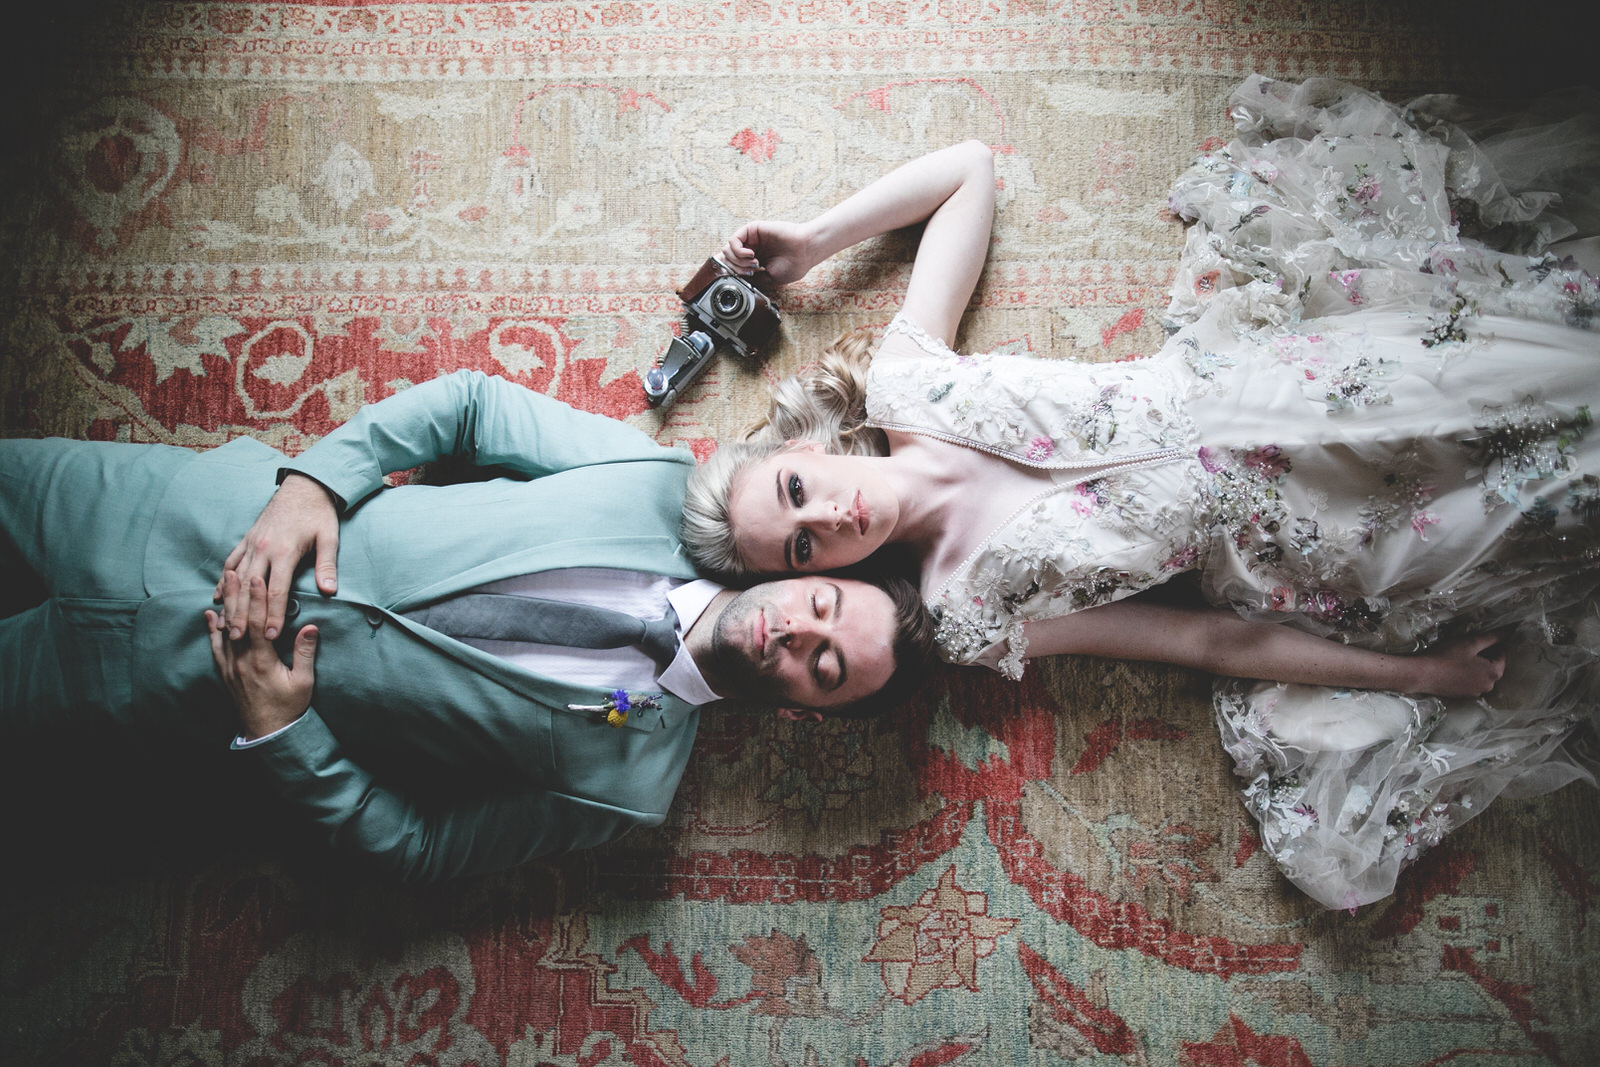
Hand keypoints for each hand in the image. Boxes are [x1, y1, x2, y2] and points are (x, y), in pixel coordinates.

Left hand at [207, 575, 318, 739]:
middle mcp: (241, 661)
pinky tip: (211, 615)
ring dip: (225, 607)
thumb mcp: (303, 682)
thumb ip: (304, 653)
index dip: (257, 599)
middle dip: (237, 595)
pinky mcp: (225, 673)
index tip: (258, 578)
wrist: (267, 733)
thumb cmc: (289, 708)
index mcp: (262, 661)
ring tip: (223, 586)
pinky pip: (216, 647)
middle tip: (234, 572)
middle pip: (237, 622)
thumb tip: (310, 627)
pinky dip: (212, 629)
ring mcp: (230, 668)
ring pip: (224, 631)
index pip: (257, 623)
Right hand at [215, 473, 338, 639]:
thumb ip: (327, 565)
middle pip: (249, 589)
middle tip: (238, 639)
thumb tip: (329, 591)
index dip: (274, 615)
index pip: (276, 591)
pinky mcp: (246, 539)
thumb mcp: (329, 537)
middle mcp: (263, 549)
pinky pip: (231, 562)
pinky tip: (218, 598)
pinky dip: (224, 581)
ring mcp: (252, 543)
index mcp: (284, 552)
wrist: (304, 485)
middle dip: (244, 615)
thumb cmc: (319, 513)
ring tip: (225, 625)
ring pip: (236, 578)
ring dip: (230, 603)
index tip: (270, 636)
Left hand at [721, 220, 815, 285]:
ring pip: (728, 250)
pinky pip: (734, 240)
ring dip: (737, 261)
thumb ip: (752, 279)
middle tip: (750, 272)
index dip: (729, 273)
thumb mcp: (769, 279)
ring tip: (753, 264)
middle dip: (735, 269)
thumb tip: (736, 279)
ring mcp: (751, 239)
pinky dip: (738, 251)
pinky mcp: (752, 229)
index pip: (732, 265)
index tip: (736, 280)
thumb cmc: (794, 265)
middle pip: (727, 259)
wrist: (805, 251)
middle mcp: (751, 249)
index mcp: (754, 261)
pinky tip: (751, 256)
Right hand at [1410, 632, 1507, 697]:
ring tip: (1457, 657)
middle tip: (1465, 647)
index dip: (1491, 643)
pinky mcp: (1463, 695)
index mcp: (1494, 672)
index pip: (1502, 653)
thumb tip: (1509, 631)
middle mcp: (1488, 685)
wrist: (1421, 674)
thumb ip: (1493, 637)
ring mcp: (1475, 692)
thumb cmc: (1446, 657)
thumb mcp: (1470, 642)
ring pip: (1480, 673)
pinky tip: (1452, 667)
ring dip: (1474, 665)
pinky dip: (1465, 674)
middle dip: (1483, 655)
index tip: (1476, 639)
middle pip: (1492, 664)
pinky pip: (1470, 681)